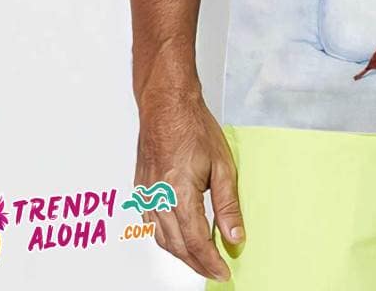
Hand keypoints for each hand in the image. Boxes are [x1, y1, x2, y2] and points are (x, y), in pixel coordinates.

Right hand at [135, 88, 244, 280]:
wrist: (167, 104)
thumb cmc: (193, 126)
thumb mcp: (222, 165)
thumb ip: (228, 205)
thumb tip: (235, 237)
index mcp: (179, 194)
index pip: (196, 242)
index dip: (210, 261)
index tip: (223, 271)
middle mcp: (158, 199)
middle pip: (177, 246)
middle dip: (197, 262)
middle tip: (216, 269)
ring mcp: (146, 195)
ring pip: (161, 238)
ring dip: (181, 253)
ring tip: (201, 258)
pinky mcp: (141, 189)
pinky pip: (151, 224)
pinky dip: (166, 236)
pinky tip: (178, 236)